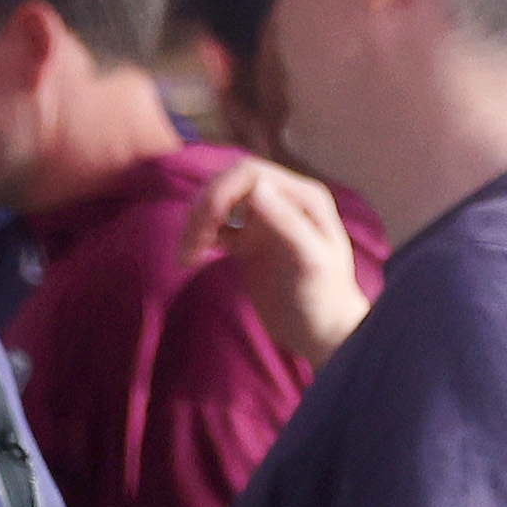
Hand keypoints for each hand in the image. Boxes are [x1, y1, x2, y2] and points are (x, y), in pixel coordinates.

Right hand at [176, 156, 368, 369]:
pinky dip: (198, 238)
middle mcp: (283, 201)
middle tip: (189, 247)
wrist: (319, 332)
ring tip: (185, 257)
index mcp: (303, 197)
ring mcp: (265, 220)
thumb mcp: (310, 261)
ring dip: (195, 225)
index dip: (219, 192)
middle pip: (227, 184)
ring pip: (217, 203)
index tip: (204, 227)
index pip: (249, 173)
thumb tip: (256, 187)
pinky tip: (191, 258)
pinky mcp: (249, 241)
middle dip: (202, 209)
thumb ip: (287, 222)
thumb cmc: (322, 298)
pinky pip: (215, 226)